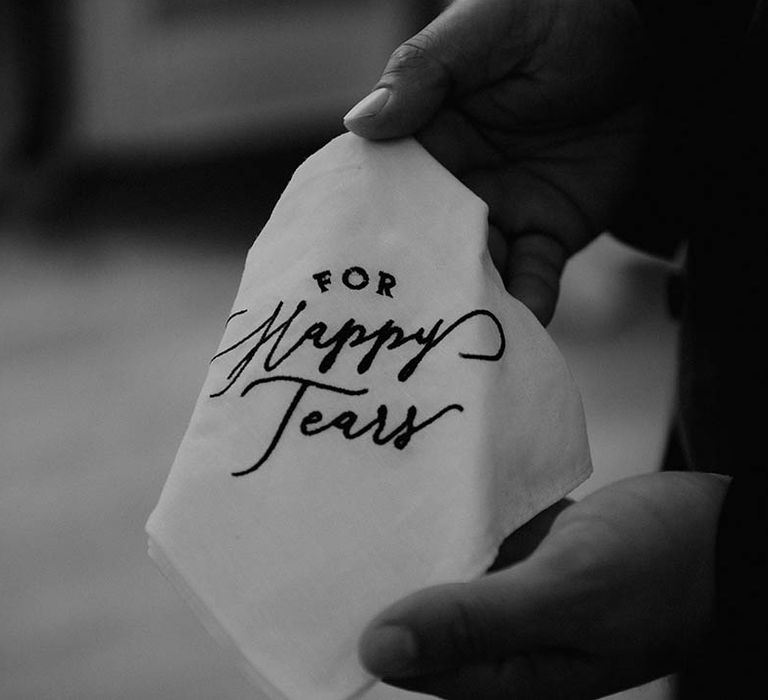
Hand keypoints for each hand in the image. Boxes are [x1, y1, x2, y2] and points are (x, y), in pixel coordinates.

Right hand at [345, 0, 648, 323]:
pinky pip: (535, 277)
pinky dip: (528, 305)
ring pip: (475, 269)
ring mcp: (503, 211)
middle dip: (414, 282)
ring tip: (455, 339)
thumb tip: (361, 122)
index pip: (384, 187)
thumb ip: (424, 72)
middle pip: (425, 243)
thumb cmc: (558, 16)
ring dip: (466, 303)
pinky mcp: (550, 231)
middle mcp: (457, 182)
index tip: (351, 269)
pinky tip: (519, 330)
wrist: (651, 39)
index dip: (366, 226)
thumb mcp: (484, 29)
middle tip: (400, 325)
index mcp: (427, 135)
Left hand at [358, 472, 728, 698]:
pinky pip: (470, 531)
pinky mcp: (519, 551)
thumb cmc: (660, 570)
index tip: (312, 570)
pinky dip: (451, 508)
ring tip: (360, 486)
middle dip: (377, 567)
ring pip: (440, 563)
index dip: (357, 617)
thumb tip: (376, 647)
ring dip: (413, 531)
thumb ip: (477, 622)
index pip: (405, 656)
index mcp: (503, 673)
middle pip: (415, 606)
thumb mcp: (568, 596)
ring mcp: (508, 589)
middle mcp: (497, 637)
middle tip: (324, 514)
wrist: (717, 526)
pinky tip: (420, 476)